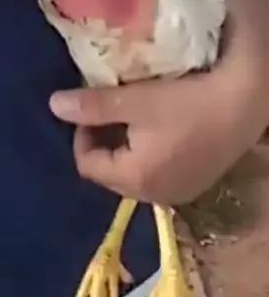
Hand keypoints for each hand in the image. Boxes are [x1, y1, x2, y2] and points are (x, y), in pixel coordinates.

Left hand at [48, 55, 265, 204]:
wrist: (244, 103)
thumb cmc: (186, 101)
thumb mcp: (134, 100)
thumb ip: (93, 106)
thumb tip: (53, 105)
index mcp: (135, 179)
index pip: (88, 165)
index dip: (81, 134)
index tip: (90, 105)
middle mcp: (155, 196)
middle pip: (110, 173)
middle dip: (102, 142)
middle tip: (107, 108)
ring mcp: (178, 192)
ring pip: (134, 173)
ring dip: (125, 146)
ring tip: (131, 114)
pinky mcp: (195, 182)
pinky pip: (157, 172)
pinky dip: (147, 152)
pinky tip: (159, 126)